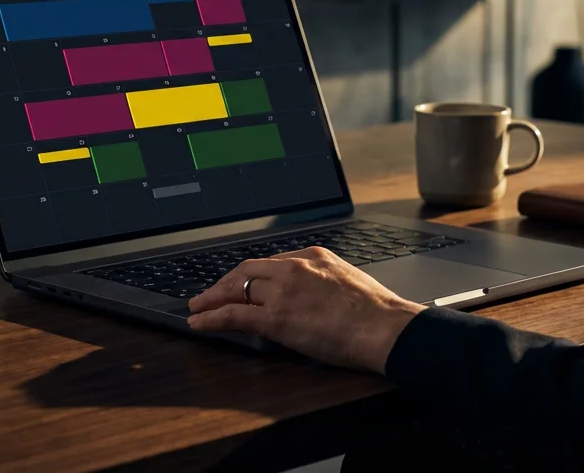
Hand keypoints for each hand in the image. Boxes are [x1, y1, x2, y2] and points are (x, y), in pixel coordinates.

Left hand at [187, 247, 425, 372]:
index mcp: (313, 256)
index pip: (271, 262)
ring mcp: (283, 290)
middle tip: (210, 293)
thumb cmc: (377, 312)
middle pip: (247, 270)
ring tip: (198, 306)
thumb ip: (324, 281)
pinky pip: (234, 315)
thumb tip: (314, 297)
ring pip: (236, 288)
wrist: (385, 327)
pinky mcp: (277, 317)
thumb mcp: (347, 280)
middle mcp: (294, 266)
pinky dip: (212, 317)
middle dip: (225, 282)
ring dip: (212, 297)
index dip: (250, 275)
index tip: (241, 282)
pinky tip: (199, 321)